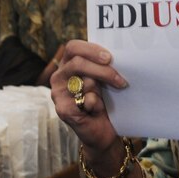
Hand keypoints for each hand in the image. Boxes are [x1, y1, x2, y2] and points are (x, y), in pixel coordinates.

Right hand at [50, 39, 127, 154]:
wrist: (101, 130)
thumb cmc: (103, 100)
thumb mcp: (102, 79)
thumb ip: (101, 66)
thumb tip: (115, 57)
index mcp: (67, 64)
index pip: (73, 47)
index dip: (91, 49)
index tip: (110, 57)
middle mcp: (59, 77)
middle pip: (78, 63)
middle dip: (103, 70)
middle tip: (120, 79)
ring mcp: (58, 94)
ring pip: (84, 81)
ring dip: (101, 89)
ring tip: (107, 98)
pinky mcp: (63, 110)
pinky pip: (86, 100)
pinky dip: (97, 105)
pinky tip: (96, 111)